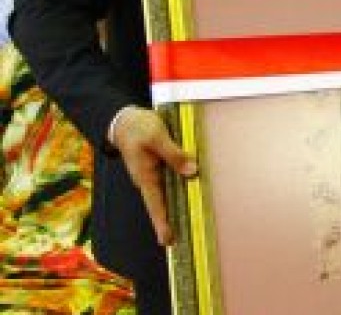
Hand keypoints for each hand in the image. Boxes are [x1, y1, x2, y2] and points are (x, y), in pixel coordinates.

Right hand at [110, 106, 197, 245]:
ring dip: (175, 209)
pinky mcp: (158, 168)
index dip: (162, 223)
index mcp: (145, 177)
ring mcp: (152, 175)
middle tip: (176, 244)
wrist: (124, 120)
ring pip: (166, 195)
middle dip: (168, 223)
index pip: (155, 205)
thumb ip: (174, 154)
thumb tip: (192, 171)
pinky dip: (178, 192)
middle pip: (160, 206)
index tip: (167, 241)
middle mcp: (148, 180)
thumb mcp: (157, 137)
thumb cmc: (139, 128)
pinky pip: (169, 183)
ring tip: (185, 227)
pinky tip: (188, 196)